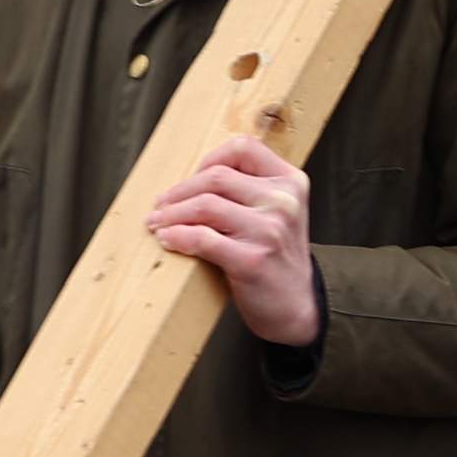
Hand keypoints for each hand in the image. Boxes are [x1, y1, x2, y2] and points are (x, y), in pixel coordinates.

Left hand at [147, 134, 319, 346]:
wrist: (299, 308)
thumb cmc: (278, 259)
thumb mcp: (278, 213)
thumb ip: (248, 191)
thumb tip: (190, 181)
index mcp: (291, 182)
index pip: (243, 148)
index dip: (209, 160)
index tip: (191, 179)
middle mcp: (284, 201)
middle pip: (216, 176)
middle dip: (180, 191)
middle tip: (161, 205)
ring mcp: (270, 231)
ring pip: (205, 204)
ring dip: (172, 214)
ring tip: (157, 223)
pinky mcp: (252, 260)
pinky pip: (202, 239)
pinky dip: (177, 236)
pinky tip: (167, 240)